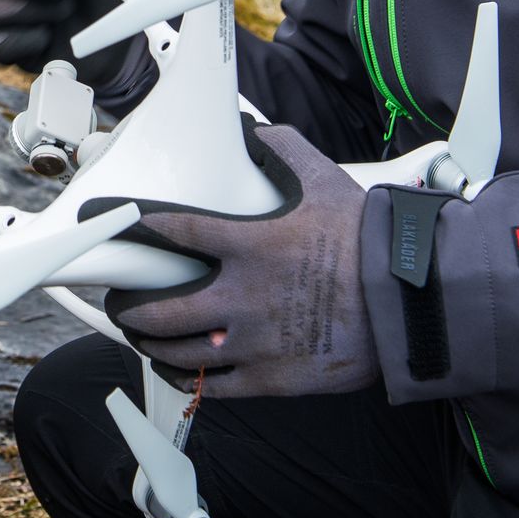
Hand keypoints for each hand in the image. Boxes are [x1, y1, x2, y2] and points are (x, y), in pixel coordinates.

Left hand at [104, 119, 377, 398]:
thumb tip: (254, 131)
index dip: (131, 224)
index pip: (171, 230)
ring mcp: (253, 343)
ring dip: (148, 342)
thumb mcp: (325, 181)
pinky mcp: (270, 379)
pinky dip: (183, 377)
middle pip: (157, 309)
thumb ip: (283, 151)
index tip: (106, 221)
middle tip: (118, 297)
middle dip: (127, 304)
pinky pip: (210, 386)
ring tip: (137, 333)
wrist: (412, 302)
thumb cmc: (369, 240)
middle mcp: (241, 297)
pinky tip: (172, 369)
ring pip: (176, 351)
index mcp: (248, 244)